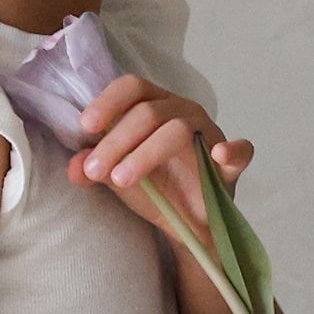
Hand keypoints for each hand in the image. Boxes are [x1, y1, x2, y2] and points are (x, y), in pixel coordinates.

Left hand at [68, 72, 254, 254]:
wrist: (185, 225)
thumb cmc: (153, 188)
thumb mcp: (115, 178)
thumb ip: (94, 168)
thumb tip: (74, 167)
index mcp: (155, 106)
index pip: (132, 88)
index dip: (108, 103)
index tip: (86, 127)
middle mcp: (183, 112)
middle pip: (149, 111)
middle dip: (116, 140)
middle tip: (94, 171)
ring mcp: (209, 135)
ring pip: (178, 129)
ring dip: (145, 153)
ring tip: (121, 179)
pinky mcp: (231, 163)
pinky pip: (240, 151)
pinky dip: (233, 150)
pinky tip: (220, 154)